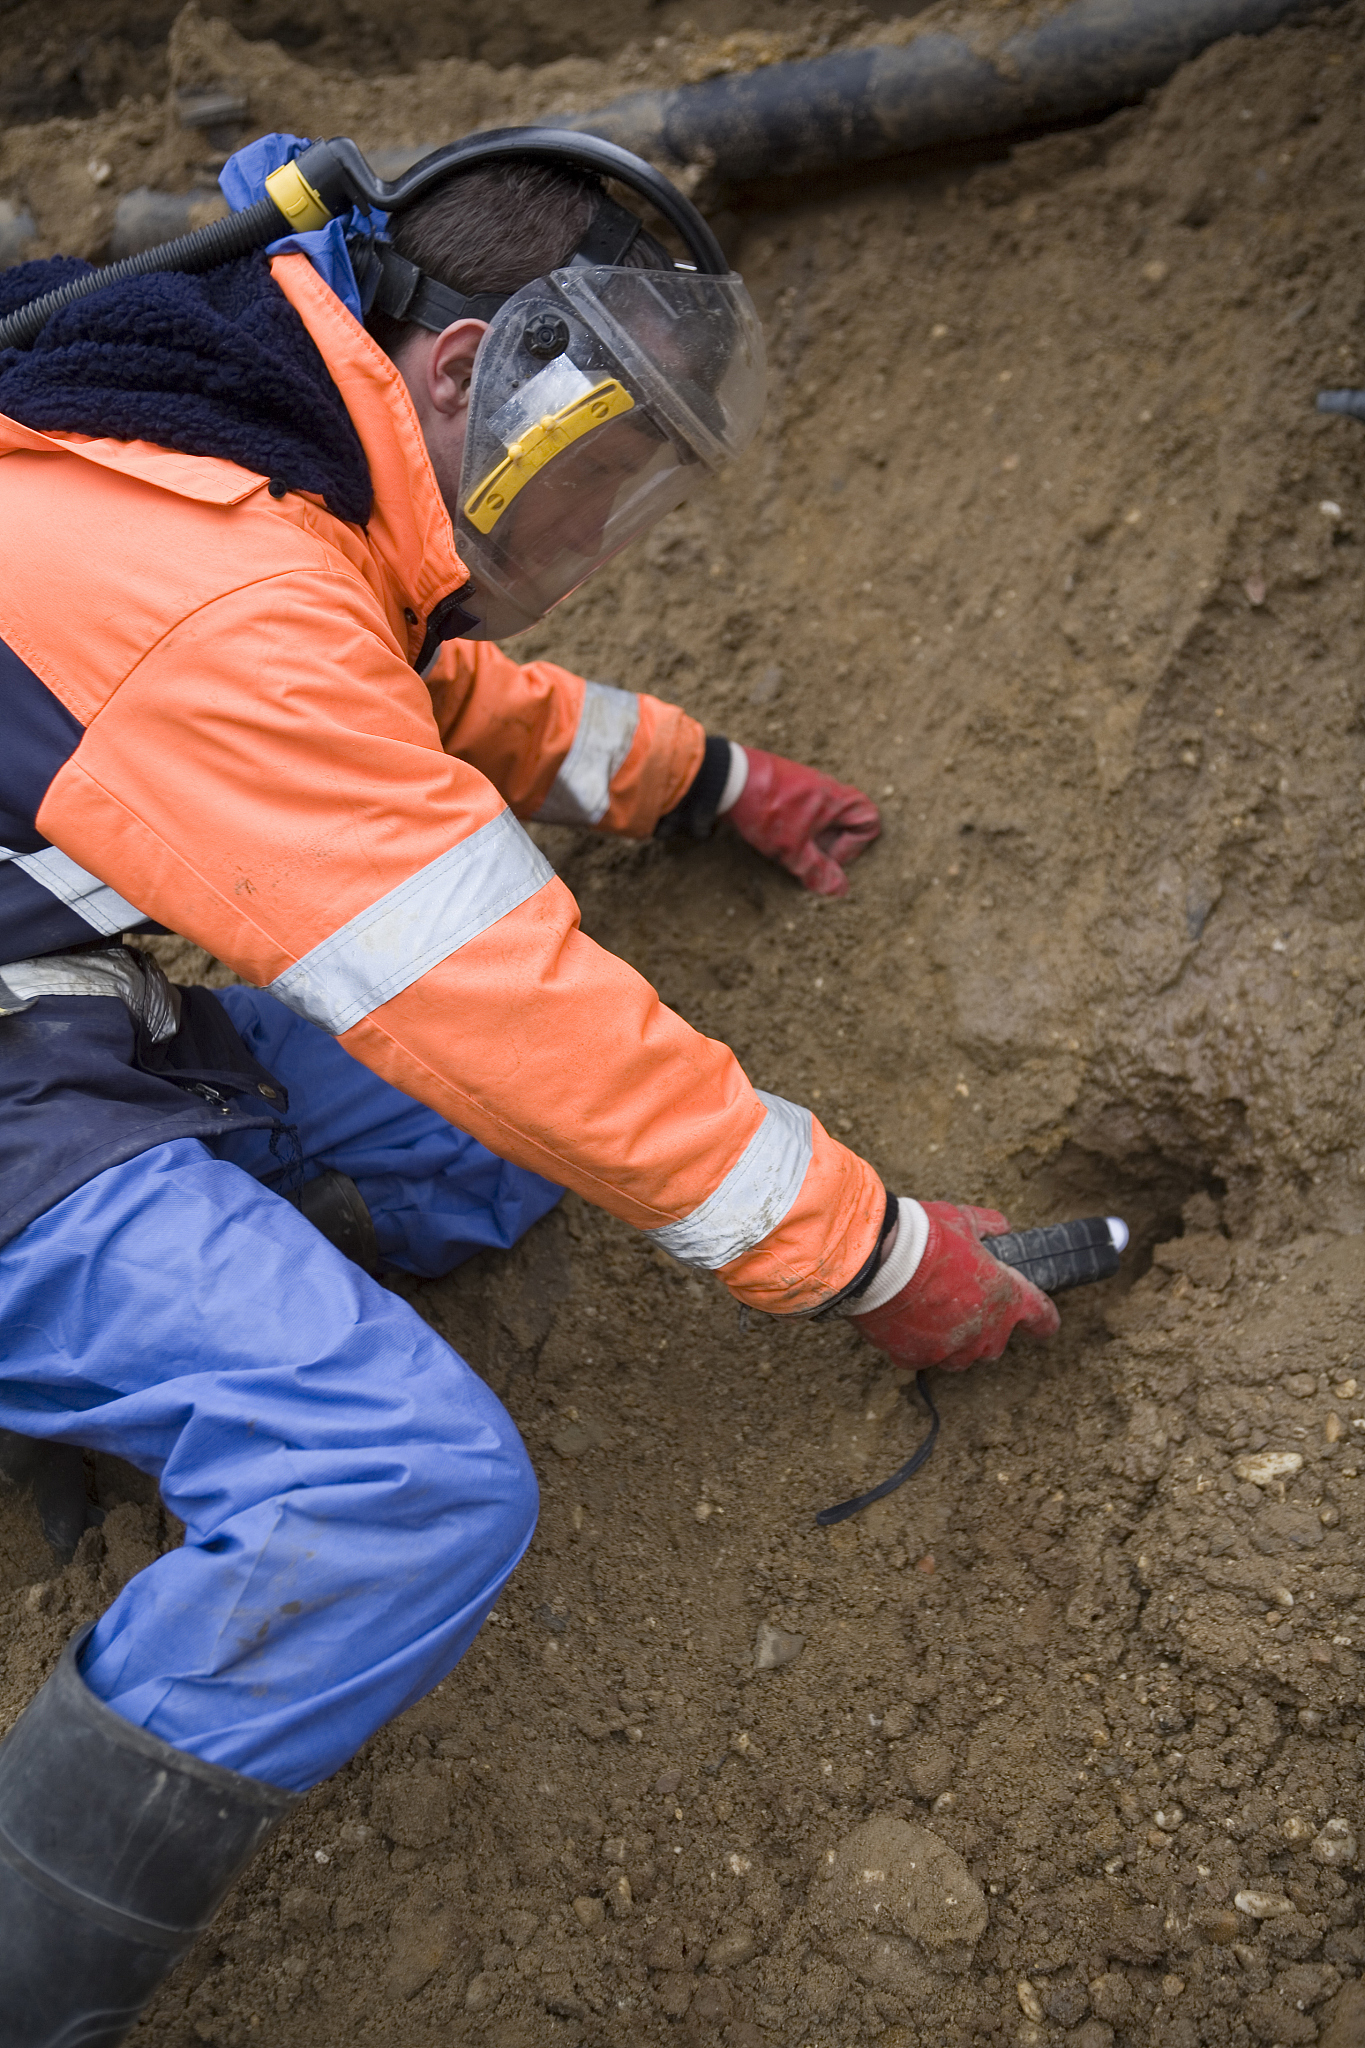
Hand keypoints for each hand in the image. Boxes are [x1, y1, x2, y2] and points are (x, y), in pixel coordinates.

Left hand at [725, 747, 879, 895]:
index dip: (855, 846)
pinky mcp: (787, 784)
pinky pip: (804, 808)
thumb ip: (817, 870)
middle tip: (808, 854)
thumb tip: (839, 889)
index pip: (870, 820)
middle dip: (831, 843)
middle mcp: (827, 787)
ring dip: (812, 835)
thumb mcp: (793, 849)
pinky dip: (796, 824)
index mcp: (838, 800)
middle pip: (847, 820)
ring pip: (823, 815)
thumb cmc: (766, 810)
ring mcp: (807, 783)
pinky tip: (775, 833)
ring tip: (789, 846)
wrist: (728, 779)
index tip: (829, 857)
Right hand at [848, 1201, 1058, 1371]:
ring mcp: (950, 1350)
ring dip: (955, 1341)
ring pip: (961, 1356)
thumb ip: (987, 1225)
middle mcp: (984, 1332)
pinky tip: (906, 1321)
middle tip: (965, 1304)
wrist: (878, 1261)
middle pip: (996, 1343)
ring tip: (934, 1315)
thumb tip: (1002, 1226)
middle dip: (986, 1328)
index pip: (1041, 1317)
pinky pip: (924, 1356)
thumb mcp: (963, 1220)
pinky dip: (919, 1343)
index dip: (1044, 1320)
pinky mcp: (916, 1358)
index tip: (1044, 1323)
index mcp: (1006, 1298)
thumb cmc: (926, 1238)